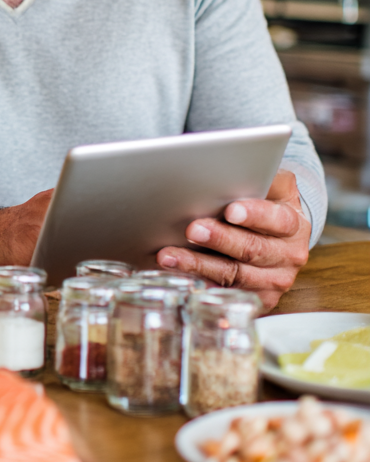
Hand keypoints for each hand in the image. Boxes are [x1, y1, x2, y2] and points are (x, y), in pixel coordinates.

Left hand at [156, 170, 309, 310]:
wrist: (276, 236)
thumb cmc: (263, 204)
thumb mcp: (270, 186)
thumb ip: (258, 176)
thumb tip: (234, 163)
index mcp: (293, 223)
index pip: (277, 219)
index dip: (254, 214)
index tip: (230, 210)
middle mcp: (289, 255)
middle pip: (252, 250)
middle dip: (220, 239)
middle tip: (192, 230)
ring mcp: (274, 281)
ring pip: (233, 275)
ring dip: (198, 265)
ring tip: (168, 255)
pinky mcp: (258, 299)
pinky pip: (224, 293)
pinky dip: (198, 284)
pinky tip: (176, 276)